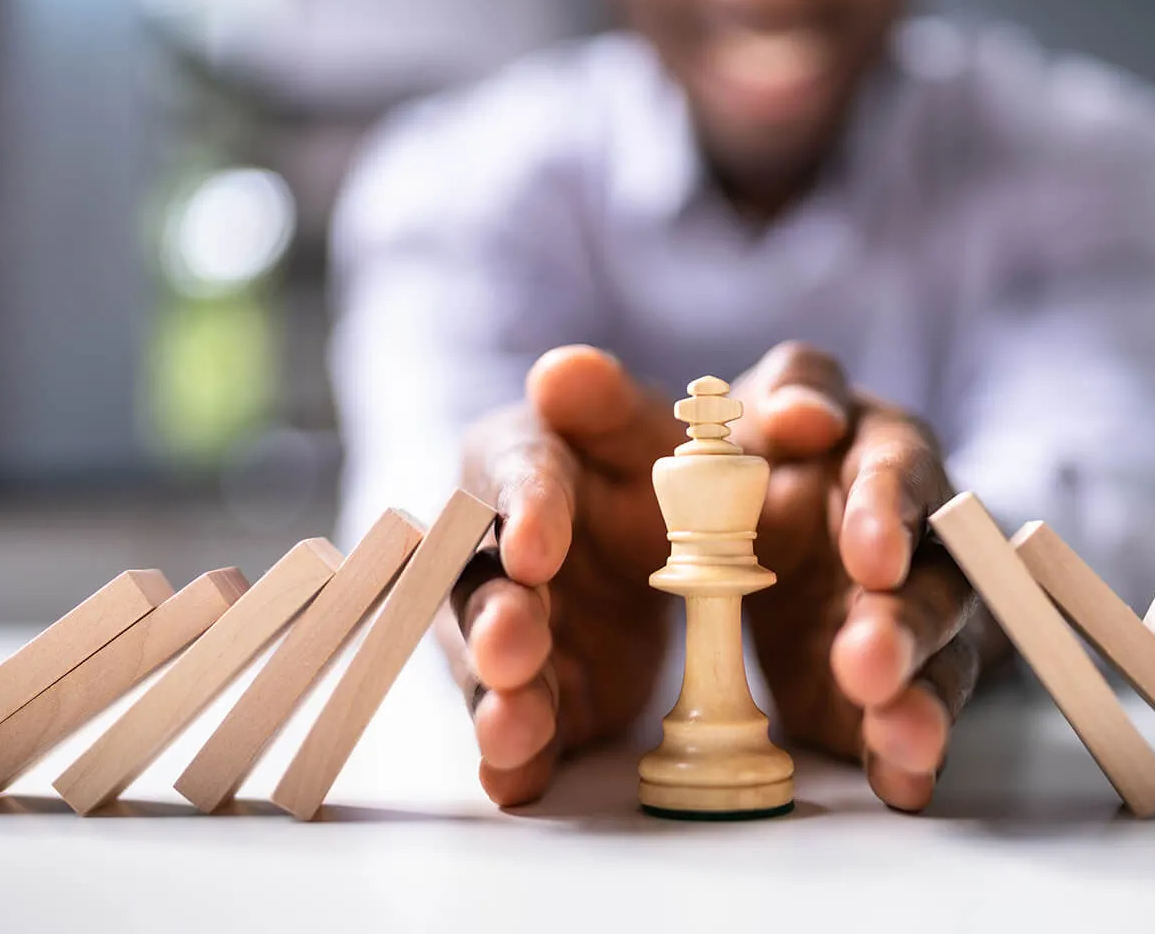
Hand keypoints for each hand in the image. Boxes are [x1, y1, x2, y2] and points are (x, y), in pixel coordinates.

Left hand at [438, 342, 1010, 811]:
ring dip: (913, 686)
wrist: (735, 543)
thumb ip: (610, 413)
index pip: (887, 454)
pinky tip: (900, 779)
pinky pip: (914, 712)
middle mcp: (901, 524)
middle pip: (923, 565)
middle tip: (865, 659)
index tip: (863, 547)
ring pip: (930, 642)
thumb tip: (562, 376)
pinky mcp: (889, 679)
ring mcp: (903, 605)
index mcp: (858, 445)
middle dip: (898, 614)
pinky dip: (909, 749)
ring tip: (894, 729)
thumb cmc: (706, 475)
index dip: (882, 497)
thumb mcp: (648, 437)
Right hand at [438, 346, 683, 805]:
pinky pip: (518, 724)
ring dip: (498, 696)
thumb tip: (565, 371)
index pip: (516, 474)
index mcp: (525, 460)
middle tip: (516, 647)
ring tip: (513, 730)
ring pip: (489, 662)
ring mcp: (513, 624)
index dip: (525, 510)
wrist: (673, 536)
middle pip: (481, 580)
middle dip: (496, 618)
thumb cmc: (650, 460)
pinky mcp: (537, 688)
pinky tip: (517, 784)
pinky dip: (516, 757)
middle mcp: (498, 544)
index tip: (537, 547)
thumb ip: (612, 400)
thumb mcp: (649, 421)